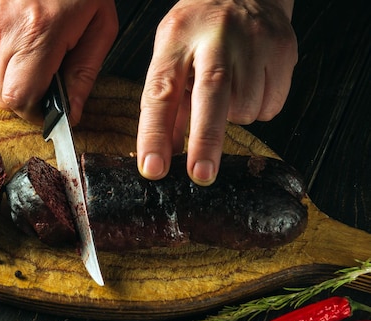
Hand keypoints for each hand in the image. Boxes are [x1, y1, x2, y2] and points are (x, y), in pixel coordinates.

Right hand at [0, 0, 117, 124]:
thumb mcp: (99, 26)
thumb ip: (84, 75)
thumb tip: (71, 113)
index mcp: (39, 33)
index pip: (19, 100)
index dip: (36, 113)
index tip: (50, 110)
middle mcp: (3, 28)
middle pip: (4, 95)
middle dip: (28, 96)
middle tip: (49, 77)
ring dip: (16, 74)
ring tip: (37, 46)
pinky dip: (4, 56)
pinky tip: (21, 35)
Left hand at [137, 0, 296, 184]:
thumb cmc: (199, 29)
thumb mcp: (171, 55)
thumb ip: (167, 104)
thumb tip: (163, 155)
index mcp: (177, 38)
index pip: (161, 91)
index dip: (155, 134)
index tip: (153, 168)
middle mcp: (215, 35)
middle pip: (212, 94)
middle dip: (206, 141)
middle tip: (201, 175)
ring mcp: (254, 40)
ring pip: (245, 108)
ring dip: (233, 117)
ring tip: (227, 91)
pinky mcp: (283, 49)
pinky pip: (271, 106)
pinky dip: (258, 109)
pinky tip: (250, 85)